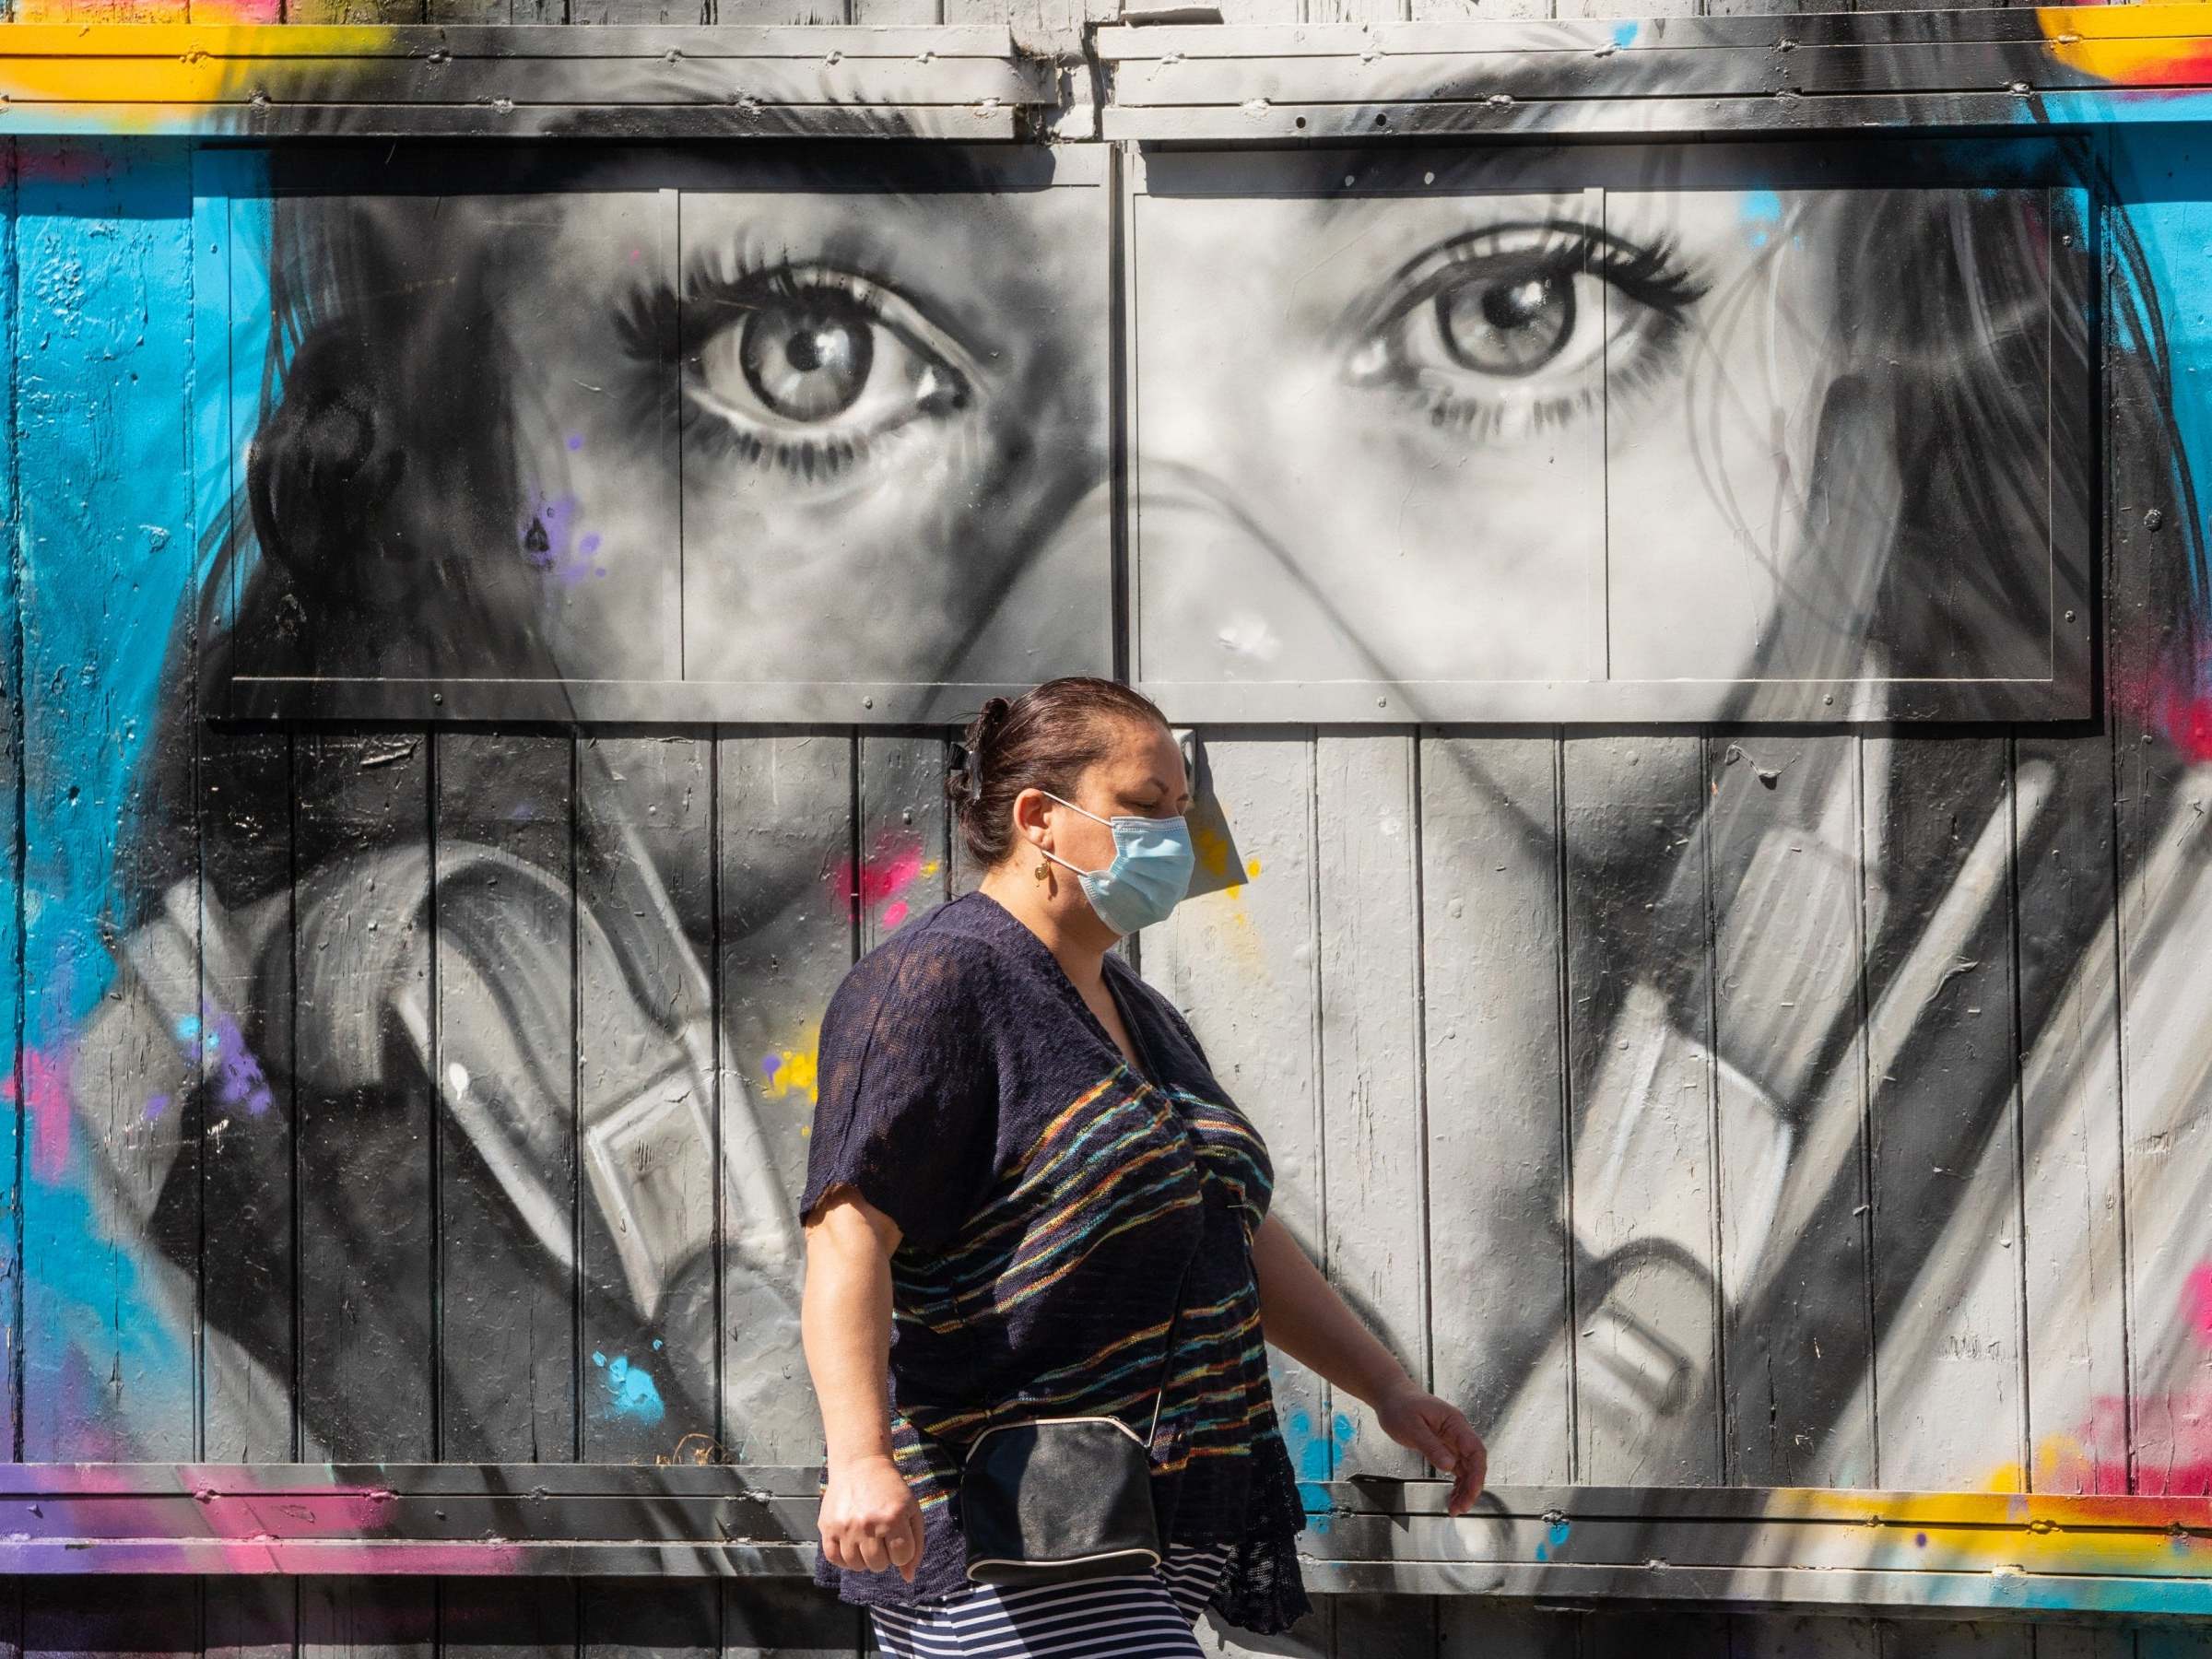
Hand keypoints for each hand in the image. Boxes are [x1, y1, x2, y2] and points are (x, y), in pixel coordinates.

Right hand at [818, 1452, 924, 1581]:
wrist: (860, 1465)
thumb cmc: (890, 1490)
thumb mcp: (911, 1511)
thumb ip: (916, 1545)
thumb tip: (908, 1578)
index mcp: (893, 1518)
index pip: (902, 1558)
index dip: (902, 1551)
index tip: (898, 1536)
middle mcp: (868, 1524)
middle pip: (878, 1565)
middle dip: (883, 1555)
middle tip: (881, 1536)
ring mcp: (845, 1527)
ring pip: (856, 1566)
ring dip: (863, 1558)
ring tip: (866, 1539)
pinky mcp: (827, 1527)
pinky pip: (834, 1559)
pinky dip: (844, 1558)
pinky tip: (851, 1543)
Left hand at [1374, 1387, 1487, 1515]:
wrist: (1391, 1395)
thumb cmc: (1399, 1406)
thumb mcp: (1412, 1427)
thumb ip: (1431, 1446)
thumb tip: (1450, 1466)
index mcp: (1454, 1423)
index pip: (1475, 1450)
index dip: (1477, 1473)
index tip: (1472, 1492)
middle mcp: (1458, 1432)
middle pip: (1474, 1462)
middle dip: (1471, 1487)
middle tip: (1460, 1508)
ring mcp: (1452, 1440)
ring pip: (1467, 1468)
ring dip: (1465, 1489)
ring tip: (1456, 1508)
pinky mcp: (1445, 1446)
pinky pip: (1457, 1468)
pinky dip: (1457, 1483)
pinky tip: (1453, 1497)